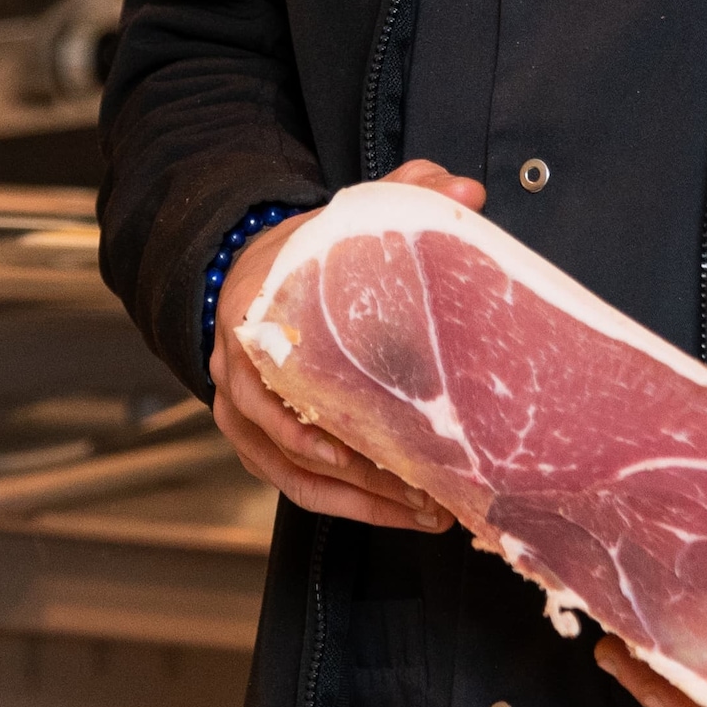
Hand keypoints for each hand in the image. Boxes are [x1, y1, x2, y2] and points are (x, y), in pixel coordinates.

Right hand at [204, 160, 481, 532]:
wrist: (249, 276)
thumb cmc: (301, 257)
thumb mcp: (343, 217)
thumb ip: (404, 193)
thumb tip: (468, 192)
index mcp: (253, 317)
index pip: (274, 377)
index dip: (311, 419)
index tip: (364, 444)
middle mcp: (238, 375)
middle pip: (292, 440)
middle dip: (362, 474)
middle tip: (426, 488)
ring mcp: (243, 417)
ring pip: (299, 475)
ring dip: (363, 501)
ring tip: (427, 511)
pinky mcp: (258, 445)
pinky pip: (300, 489)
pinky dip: (351, 506)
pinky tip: (402, 514)